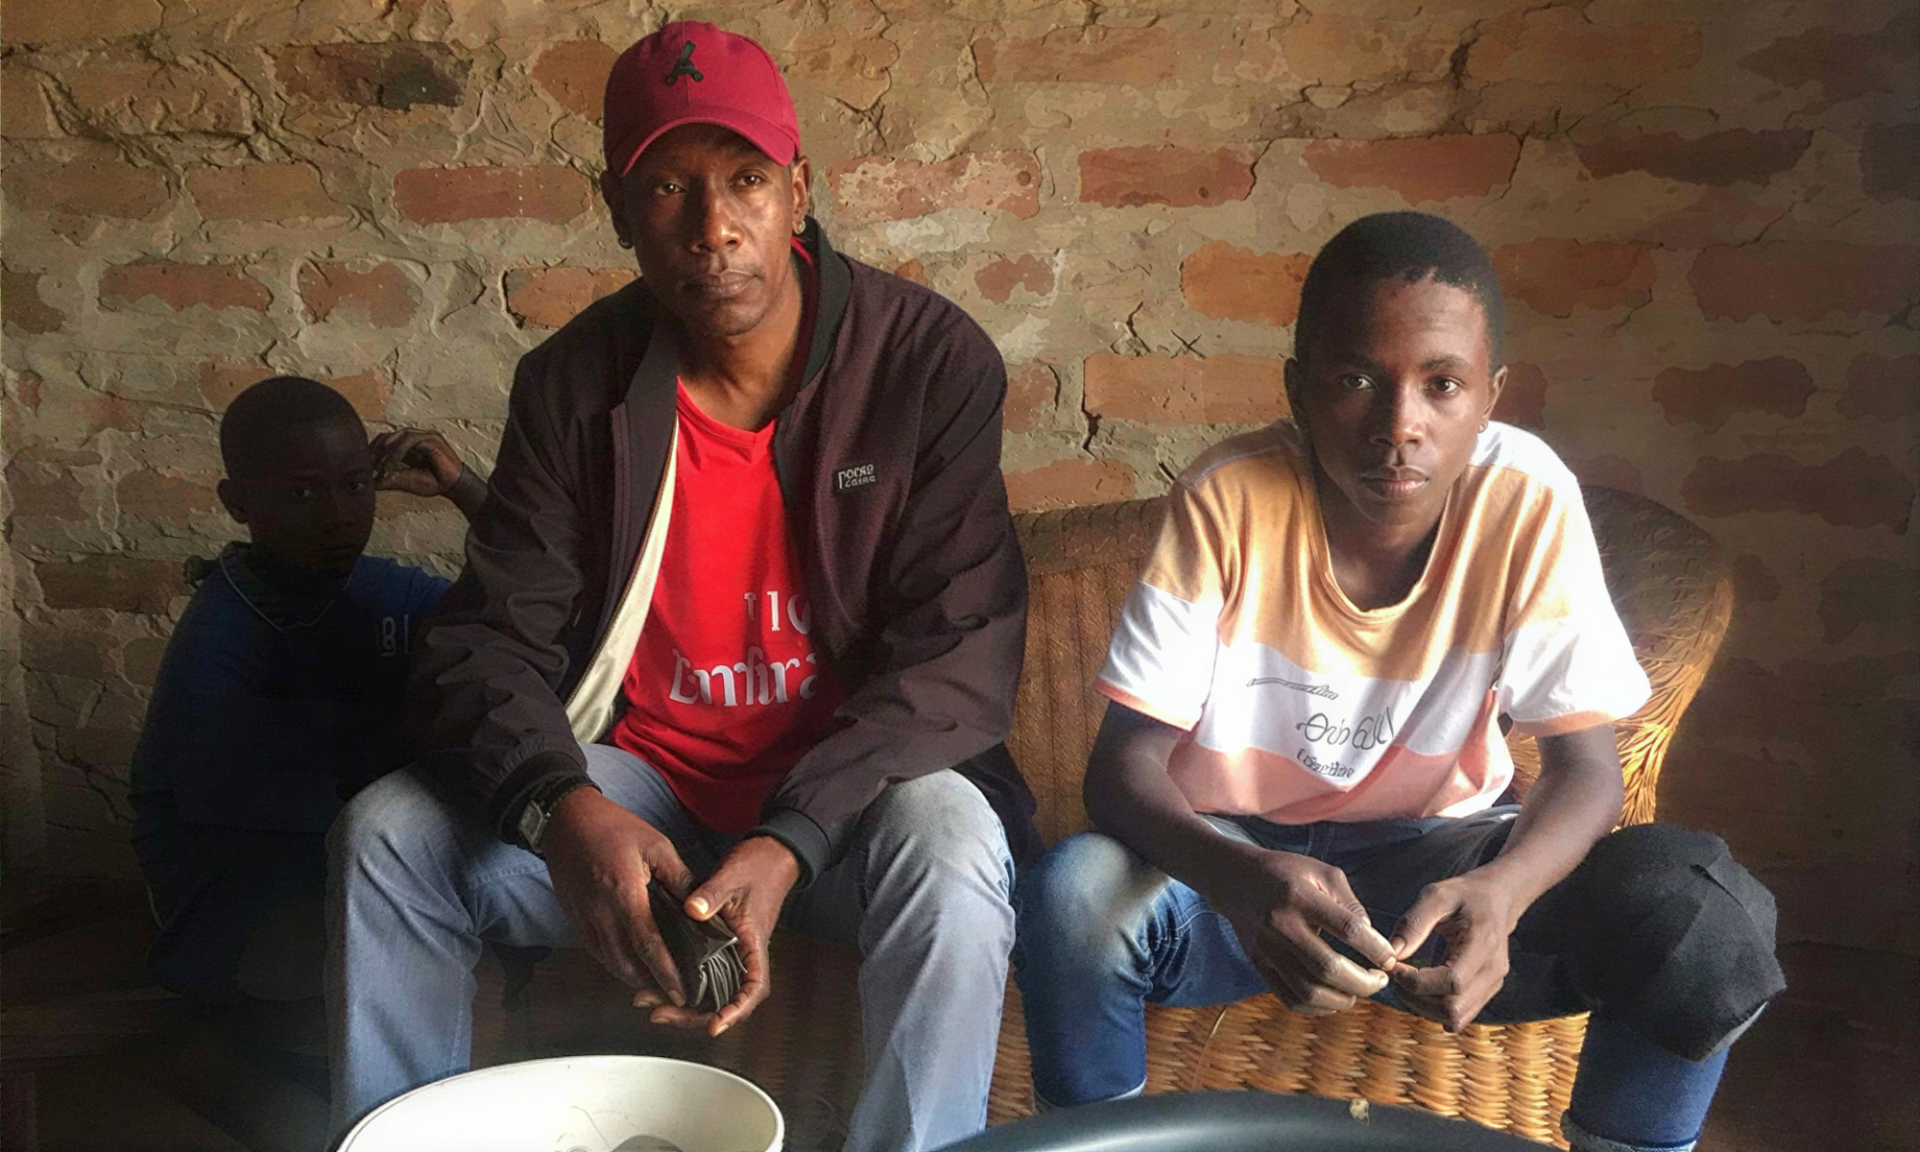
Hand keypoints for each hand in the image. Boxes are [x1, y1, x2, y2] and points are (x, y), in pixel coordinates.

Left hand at [371, 428, 467, 498]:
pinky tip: (391, 465)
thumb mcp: (405, 480)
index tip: (365, 466)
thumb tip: (370, 481)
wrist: (454, 487)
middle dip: (376, 451)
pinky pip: (409, 440)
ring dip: (385, 452)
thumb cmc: (433, 482)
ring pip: (397, 436)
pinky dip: (397, 452)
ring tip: (380, 468)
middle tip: (368, 467)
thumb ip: (389, 477)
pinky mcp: (431, 439)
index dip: (373, 451)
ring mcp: (425, 435)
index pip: (385, 440)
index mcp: (410, 443)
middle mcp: (416, 435)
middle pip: (388, 435)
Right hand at [541, 788, 697, 1007]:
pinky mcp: (575, 919)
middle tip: (676, 1000)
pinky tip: (631, 970)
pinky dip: (615, 966)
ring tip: (658, 991)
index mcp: (625, 895)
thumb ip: (679, 878)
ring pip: (610, 962)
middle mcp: (602, 913)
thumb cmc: (613, 827)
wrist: (566, 820)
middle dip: (653, 985)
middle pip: (627, 963)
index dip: (666, 972)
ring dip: (634, 980)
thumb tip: (700, 905)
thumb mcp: (656, 845)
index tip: (683, 992)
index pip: (649, 945)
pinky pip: (596, 952)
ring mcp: (585, 918)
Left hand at [638, 836, 797, 1036]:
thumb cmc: (757, 868)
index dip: (735, 1011)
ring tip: (650, 1004)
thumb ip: (712, 894)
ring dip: (684, 1004)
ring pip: (711, 992)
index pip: (753, 988)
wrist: (769, 857)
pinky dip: (683, 985)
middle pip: (726, 1000)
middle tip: (660, 1014)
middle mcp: (744, 955)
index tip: (715, 1025)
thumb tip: (693, 909)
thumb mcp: (732, 876)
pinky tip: (659, 984)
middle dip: (694, 1015)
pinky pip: (703, 976)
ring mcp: (731, 953)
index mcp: (753, 943)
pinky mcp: (720, 947)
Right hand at [1205, 848, 1396, 1015]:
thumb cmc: (1286, 873)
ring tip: (1359, 990)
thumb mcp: (1322, 873)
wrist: (1234, 880)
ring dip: (1343, 999)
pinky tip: (1334, 999)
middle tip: (1380, 980)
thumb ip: (1350, 904)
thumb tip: (1372, 939)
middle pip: (1328, 968)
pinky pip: (1289, 999)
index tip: (1390, 958)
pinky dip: (1318, 1008)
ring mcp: (1266, 948)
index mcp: (1300, 896)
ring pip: (1309, 991)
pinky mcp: (1258, 965)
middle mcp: (1281, 925)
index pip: (1347, 929)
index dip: (1376, 949)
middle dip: (1364, 982)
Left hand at [1386, 868, 1523, 1031]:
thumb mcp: (1436, 895)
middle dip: (1416, 999)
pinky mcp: (1487, 991)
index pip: (1451, 981)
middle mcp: (1492, 971)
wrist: (1500, 898)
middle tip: (1397, 977)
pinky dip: (1436, 1008)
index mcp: (1483, 944)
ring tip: (1406, 982)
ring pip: (1455, 1018)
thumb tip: (1390, 954)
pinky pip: (1460, 1015)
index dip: (1416, 981)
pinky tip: (1422, 987)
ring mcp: (1493, 984)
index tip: (1393, 965)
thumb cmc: (1466, 894)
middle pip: (1453, 1009)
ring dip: (1424, 1007)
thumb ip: (1413, 924)